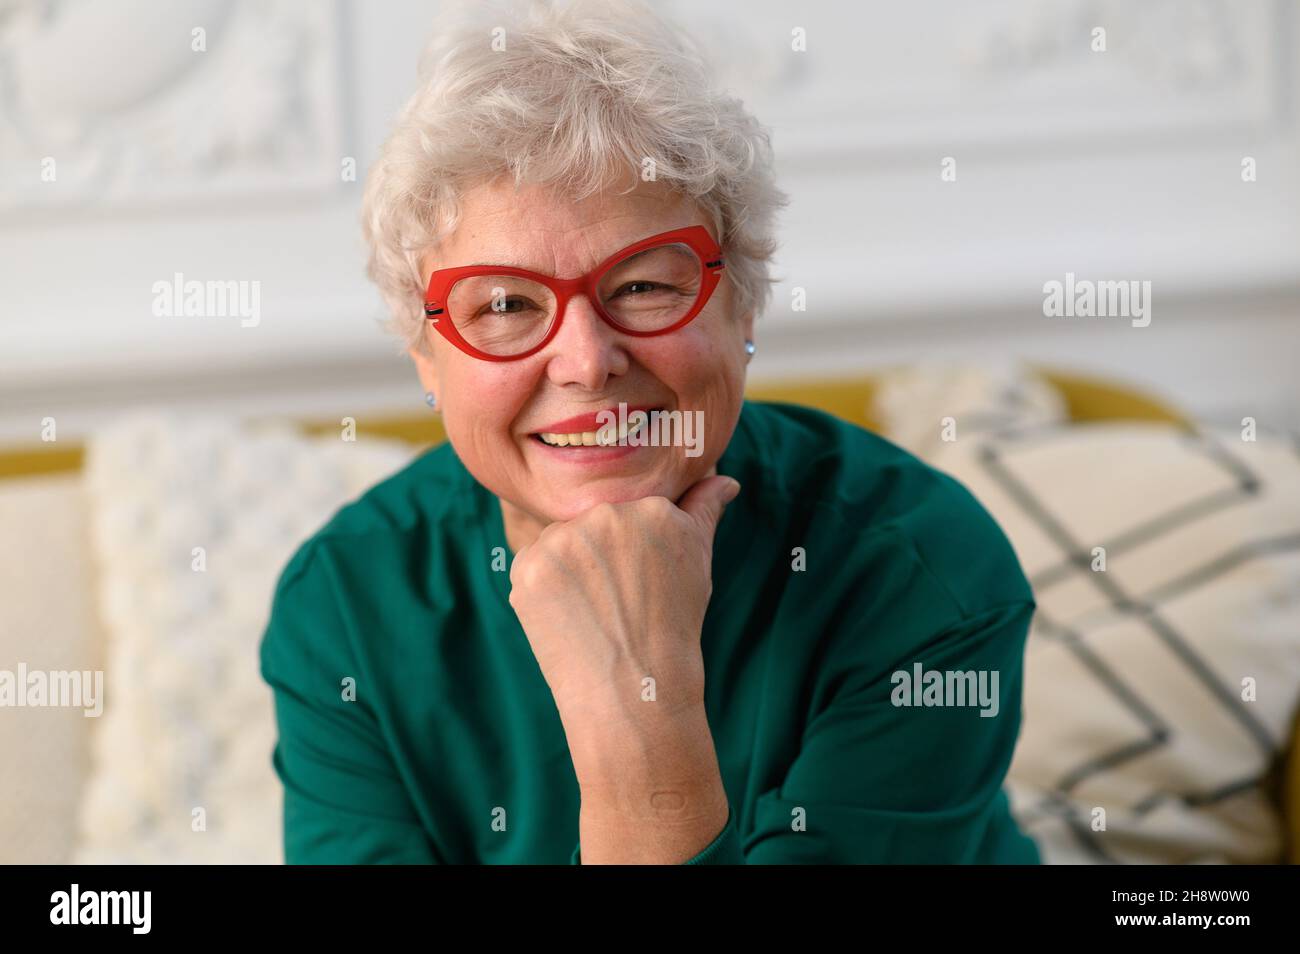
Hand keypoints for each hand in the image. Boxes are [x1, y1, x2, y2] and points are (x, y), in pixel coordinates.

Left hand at [507, 474, 740, 728]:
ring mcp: (564, 539)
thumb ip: (704, 510)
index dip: (630, 551)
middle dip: (599, 556)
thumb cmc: (673, 626)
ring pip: (560, 542)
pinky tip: (568, 617)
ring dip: (569, 570)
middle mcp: (607, 514)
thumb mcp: (697, 562)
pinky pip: (531, 565)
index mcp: (653, 506)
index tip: (638, 583)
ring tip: (593, 611)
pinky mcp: (529, 566)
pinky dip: (544, 590)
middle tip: (616, 601)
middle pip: (592, 523)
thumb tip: (727, 481)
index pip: (628, 513)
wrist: (636, 690)